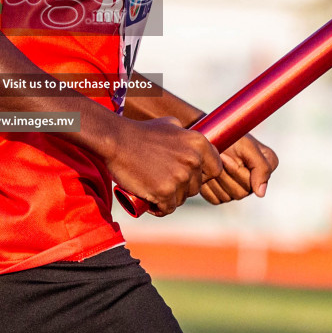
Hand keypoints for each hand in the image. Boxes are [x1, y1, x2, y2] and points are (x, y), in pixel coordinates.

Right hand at [103, 116, 223, 215]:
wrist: (116, 140)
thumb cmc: (141, 132)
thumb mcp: (170, 124)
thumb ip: (186, 134)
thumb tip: (196, 145)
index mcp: (199, 143)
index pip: (215, 170)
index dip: (201, 175)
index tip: (187, 176)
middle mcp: (193, 160)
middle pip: (196, 187)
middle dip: (182, 188)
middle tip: (164, 182)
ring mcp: (180, 177)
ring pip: (182, 199)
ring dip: (170, 199)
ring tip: (154, 190)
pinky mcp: (165, 191)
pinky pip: (168, 208)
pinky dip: (159, 208)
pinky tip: (151, 203)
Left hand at [199, 134, 277, 204]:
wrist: (210, 136)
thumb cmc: (230, 137)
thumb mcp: (247, 146)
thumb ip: (261, 167)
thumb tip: (261, 193)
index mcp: (265, 169)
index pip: (251, 183)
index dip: (235, 169)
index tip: (224, 156)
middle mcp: (253, 183)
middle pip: (240, 192)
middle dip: (224, 173)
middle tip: (215, 158)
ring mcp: (237, 190)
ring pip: (227, 197)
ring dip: (215, 178)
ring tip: (211, 162)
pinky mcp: (222, 195)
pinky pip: (215, 198)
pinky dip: (208, 186)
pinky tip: (207, 171)